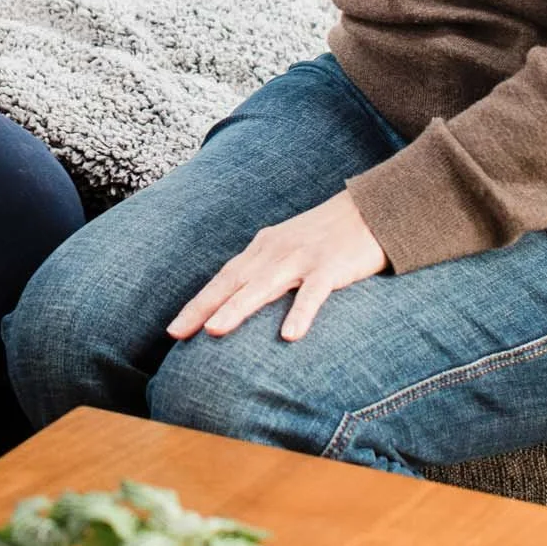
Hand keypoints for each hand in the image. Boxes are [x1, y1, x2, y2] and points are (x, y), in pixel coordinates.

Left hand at [167, 191, 388, 343]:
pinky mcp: (331, 266)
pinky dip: (300, 312)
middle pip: (233, 282)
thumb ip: (267, 272)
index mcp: (264, 248)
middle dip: (203, 308)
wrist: (373, 209)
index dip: (198, 303)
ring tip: (214, 331)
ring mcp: (302, 258)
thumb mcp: (290, 249)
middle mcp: (275, 251)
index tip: (173, 330)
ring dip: (237, 308)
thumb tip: (242, 304)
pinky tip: (289, 336)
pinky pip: (313, 293)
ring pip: (263, 285)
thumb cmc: (329, 236)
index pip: (223, 279)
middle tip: (176, 333)